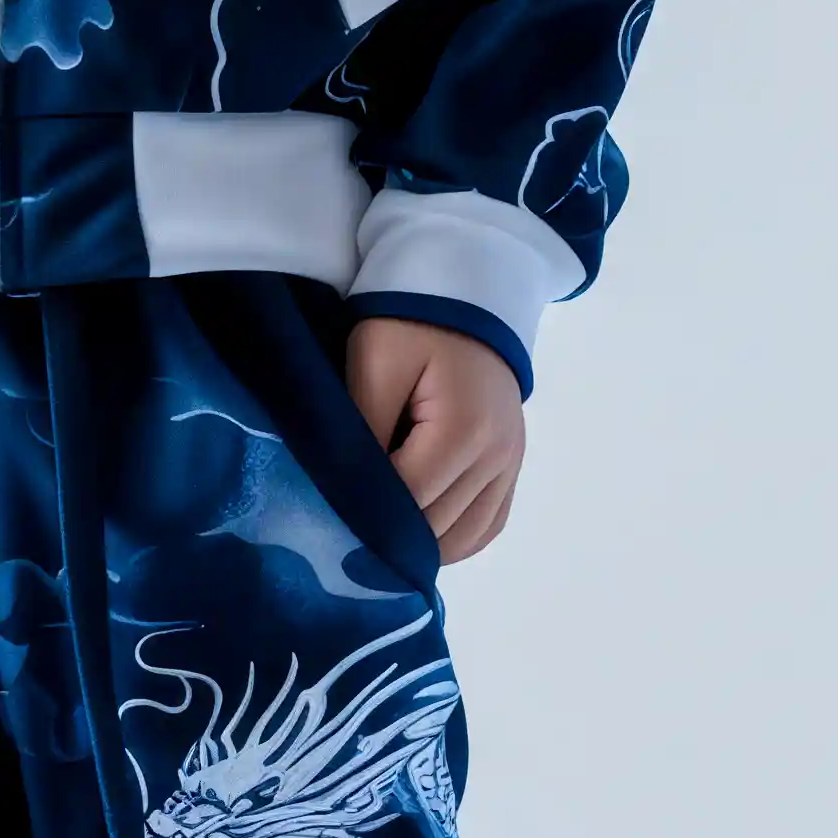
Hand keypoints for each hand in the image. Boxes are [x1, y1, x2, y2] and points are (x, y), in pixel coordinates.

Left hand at [346, 318, 524, 561]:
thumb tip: (344, 491)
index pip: (409, 499)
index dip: (365, 514)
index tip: (325, 518)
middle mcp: (497, 456)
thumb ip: (362, 431)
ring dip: (421, 543)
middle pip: (436, 526)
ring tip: (376, 534)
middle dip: (388, 534)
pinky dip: (453, 538)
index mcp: (463, 429)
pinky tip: (418, 534)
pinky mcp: (512, 466)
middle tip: (341, 531)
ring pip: (463, 538)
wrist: (463, 294)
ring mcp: (510, 464)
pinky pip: (487, 525)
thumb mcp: (374, 364)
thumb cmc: (410, 324)